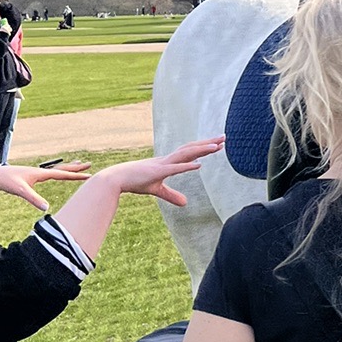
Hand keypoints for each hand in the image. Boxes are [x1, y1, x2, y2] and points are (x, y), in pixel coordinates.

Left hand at [0, 162, 91, 210]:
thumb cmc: (7, 182)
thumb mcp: (21, 191)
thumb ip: (34, 199)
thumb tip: (47, 208)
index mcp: (41, 174)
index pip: (62, 174)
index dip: (76, 175)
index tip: (89, 175)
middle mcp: (40, 171)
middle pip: (62, 168)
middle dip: (76, 168)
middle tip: (89, 164)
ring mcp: (36, 173)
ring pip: (56, 170)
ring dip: (68, 168)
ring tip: (78, 164)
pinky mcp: (32, 177)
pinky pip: (50, 174)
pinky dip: (58, 172)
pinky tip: (57, 174)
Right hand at [105, 138, 223, 207]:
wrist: (116, 179)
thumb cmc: (135, 182)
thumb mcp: (157, 190)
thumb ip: (171, 195)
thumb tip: (185, 203)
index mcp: (168, 162)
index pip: (190, 152)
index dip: (204, 148)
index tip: (218, 143)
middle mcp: (167, 159)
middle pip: (191, 148)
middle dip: (208, 143)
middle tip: (224, 137)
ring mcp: (162, 164)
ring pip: (185, 154)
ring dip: (201, 150)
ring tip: (217, 147)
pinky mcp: (156, 172)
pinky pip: (174, 168)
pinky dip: (187, 166)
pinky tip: (199, 164)